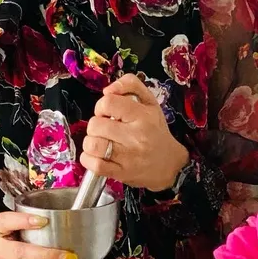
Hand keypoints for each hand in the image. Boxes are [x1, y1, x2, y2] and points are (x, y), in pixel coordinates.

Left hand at [81, 74, 189, 192]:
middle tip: (104, 130)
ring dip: (90, 143)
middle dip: (95, 126)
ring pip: (92, 145)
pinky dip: (88, 159)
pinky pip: (95, 165)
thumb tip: (108, 90)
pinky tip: (95, 156)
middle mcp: (135, 136)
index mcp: (142, 115)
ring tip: (99, 143)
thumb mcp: (149, 101)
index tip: (106, 113)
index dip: (101, 106)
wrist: (169, 163)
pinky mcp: (121, 173)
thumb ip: (130, 85)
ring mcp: (128, 156)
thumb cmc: (155, 131)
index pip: (108, 103)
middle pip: (95, 125)